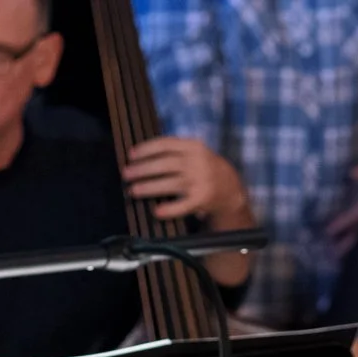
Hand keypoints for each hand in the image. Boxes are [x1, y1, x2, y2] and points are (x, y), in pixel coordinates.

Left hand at [123, 137, 253, 225]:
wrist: (230, 188)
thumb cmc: (204, 168)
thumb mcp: (194, 152)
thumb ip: (174, 150)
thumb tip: (140, 155)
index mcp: (194, 146)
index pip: (166, 144)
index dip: (146, 149)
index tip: (131, 155)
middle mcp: (197, 162)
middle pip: (165, 164)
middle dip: (143, 169)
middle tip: (126, 174)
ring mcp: (200, 181)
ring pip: (170, 184)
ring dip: (149, 187)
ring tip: (133, 190)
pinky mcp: (202, 199)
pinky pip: (183, 206)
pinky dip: (169, 209)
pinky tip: (156, 211)